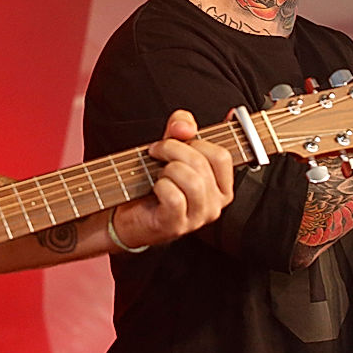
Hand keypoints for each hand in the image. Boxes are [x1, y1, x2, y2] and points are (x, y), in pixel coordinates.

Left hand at [110, 110, 233, 248]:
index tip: (177, 139)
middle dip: (172, 149)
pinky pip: (175, 198)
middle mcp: (215, 204)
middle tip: (156, 151)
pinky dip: (160, 186)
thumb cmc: (154, 182)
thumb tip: (185, 126)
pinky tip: (155, 189)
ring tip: (157, 172)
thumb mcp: (171, 147)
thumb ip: (181, 127)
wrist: (131, 212)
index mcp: (221, 186)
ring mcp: (198, 218)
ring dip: (167, 169)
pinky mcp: (177, 226)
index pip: (222, 156)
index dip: (196, 141)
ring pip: (191, 180)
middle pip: (202, 163)